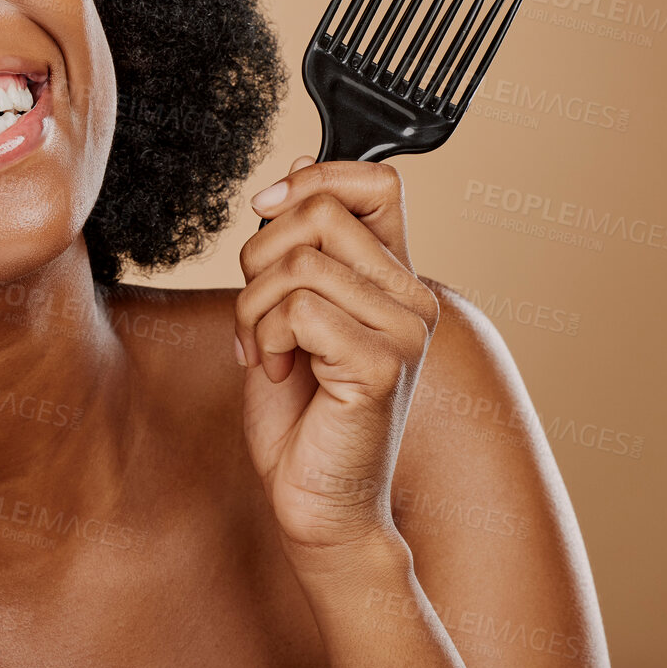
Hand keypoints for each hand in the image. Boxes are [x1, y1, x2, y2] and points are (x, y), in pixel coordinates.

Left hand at [234, 156, 439, 559]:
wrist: (314, 500)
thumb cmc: (300, 414)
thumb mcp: (286, 309)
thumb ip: (297, 243)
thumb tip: (298, 167)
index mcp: (392, 277)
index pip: (378, 181)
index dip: (315, 178)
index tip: (267, 210)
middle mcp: (412, 297)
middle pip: (321, 210)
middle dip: (259, 255)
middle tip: (256, 311)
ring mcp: (405, 331)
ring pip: (300, 263)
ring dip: (254, 308)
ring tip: (266, 351)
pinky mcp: (382, 365)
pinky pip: (301, 310)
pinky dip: (267, 338)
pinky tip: (280, 372)